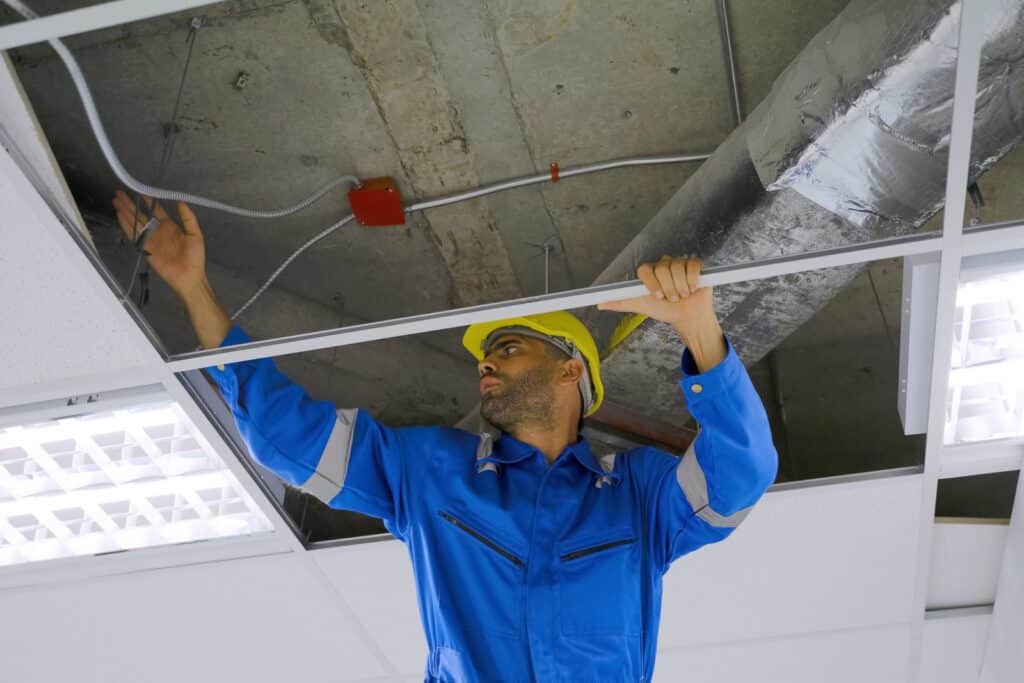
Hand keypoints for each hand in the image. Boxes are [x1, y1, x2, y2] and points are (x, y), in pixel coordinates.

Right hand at [112, 190, 206, 298]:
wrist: (189, 275)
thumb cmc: (195, 256)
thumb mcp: (195, 234)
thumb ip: (188, 218)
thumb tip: (181, 202)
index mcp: (170, 226)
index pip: (156, 210)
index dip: (148, 201)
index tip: (140, 192)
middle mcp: (157, 230)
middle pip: (141, 214)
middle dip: (130, 204)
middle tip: (120, 193)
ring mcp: (150, 239)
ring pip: (135, 222)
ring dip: (125, 212)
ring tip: (115, 201)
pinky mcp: (144, 248)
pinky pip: (133, 235)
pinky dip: (126, 225)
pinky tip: (119, 215)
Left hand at [598, 256, 724, 370]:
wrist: (688, 317)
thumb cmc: (665, 310)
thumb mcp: (642, 306)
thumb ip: (622, 303)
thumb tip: (599, 304)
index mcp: (650, 272)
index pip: (645, 269)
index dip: (651, 282)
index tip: (657, 296)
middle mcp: (663, 265)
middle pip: (662, 268)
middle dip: (668, 289)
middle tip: (672, 299)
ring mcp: (679, 264)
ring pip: (677, 268)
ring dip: (681, 288)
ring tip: (683, 296)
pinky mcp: (695, 265)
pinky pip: (693, 266)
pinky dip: (693, 280)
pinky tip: (693, 288)